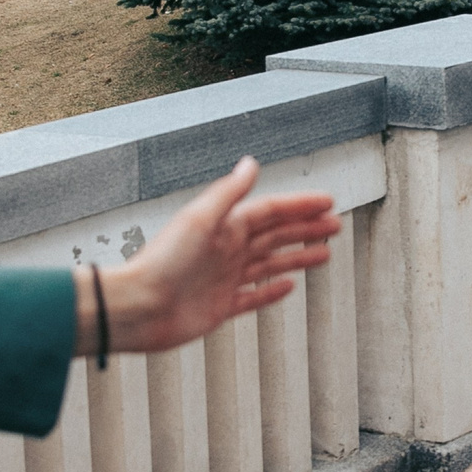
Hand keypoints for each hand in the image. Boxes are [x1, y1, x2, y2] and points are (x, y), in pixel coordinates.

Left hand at [76, 160, 339, 356]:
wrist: (137, 308)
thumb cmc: (161, 263)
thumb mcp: (199, 220)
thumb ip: (228, 193)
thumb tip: (251, 163)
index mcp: (224, 227)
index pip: (270, 212)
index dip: (299, 206)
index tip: (327, 202)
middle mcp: (226, 250)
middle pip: (275, 236)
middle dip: (305, 229)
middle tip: (335, 225)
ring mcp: (225, 279)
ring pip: (270, 264)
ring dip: (297, 257)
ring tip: (324, 253)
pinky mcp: (221, 307)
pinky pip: (253, 296)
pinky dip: (272, 291)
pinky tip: (289, 286)